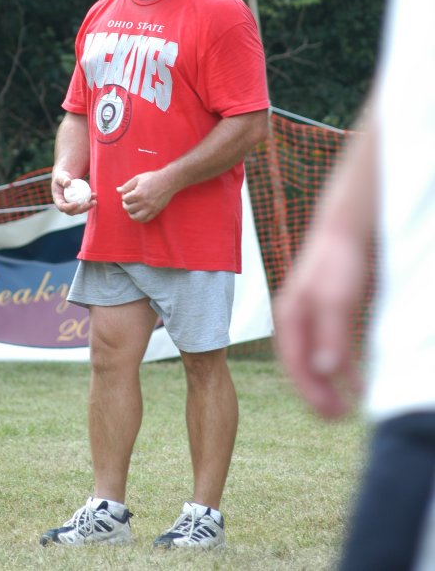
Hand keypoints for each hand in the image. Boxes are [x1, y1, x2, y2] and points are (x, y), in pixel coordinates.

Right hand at [51, 171, 95, 214]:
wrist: (65, 178)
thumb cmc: (61, 176)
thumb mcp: (60, 176)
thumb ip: (63, 179)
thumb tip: (68, 183)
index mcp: (58, 200)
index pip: (62, 207)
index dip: (69, 207)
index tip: (76, 203)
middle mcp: (64, 205)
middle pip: (72, 211)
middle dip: (80, 209)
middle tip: (87, 204)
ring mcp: (71, 205)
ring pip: (79, 210)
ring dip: (87, 207)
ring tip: (94, 201)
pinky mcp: (77, 203)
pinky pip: (84, 204)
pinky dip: (90, 201)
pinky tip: (94, 195)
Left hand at [117, 170, 173, 222]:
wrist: (168, 181)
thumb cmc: (152, 178)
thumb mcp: (138, 178)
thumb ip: (127, 185)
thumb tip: (118, 190)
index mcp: (138, 193)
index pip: (125, 199)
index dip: (124, 196)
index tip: (127, 194)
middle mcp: (144, 202)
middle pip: (129, 208)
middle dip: (126, 204)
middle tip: (128, 201)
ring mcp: (150, 208)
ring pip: (136, 217)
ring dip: (131, 214)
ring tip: (132, 209)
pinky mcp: (156, 211)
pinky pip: (145, 220)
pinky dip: (140, 219)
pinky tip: (139, 213)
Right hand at [274, 229, 365, 418]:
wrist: (347, 230)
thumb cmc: (338, 261)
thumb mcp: (335, 299)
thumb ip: (329, 335)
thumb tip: (323, 371)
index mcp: (289, 317)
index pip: (294, 365)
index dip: (310, 393)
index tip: (331, 414)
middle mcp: (296, 320)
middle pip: (301, 367)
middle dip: (318, 394)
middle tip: (340, 417)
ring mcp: (312, 318)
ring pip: (316, 361)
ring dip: (330, 385)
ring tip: (349, 406)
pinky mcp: (329, 315)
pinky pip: (331, 350)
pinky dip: (343, 369)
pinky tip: (357, 382)